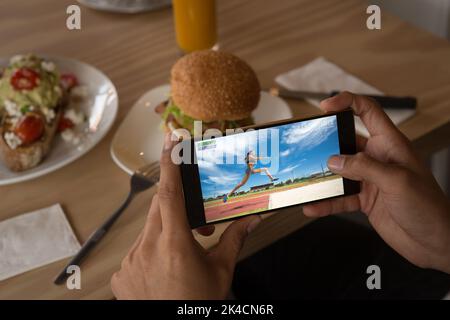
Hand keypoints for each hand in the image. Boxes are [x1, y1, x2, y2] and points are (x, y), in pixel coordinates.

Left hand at [111, 134, 261, 298]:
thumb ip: (234, 239)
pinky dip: (152, 249)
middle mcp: (146, 250)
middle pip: (159, 208)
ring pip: (148, 228)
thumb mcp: (220, 271)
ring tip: (182, 251)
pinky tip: (165, 266)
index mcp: (174, 245)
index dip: (170, 163)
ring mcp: (130, 262)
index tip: (171, 141)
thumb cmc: (197, 304)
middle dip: (177, 206)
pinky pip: (136, 248)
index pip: (169, 193)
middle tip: (196, 226)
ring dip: (165, 230)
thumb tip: (252, 218)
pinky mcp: (121, 274)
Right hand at [303, 92, 449, 273]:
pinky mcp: (365, 200)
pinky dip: (326, 202)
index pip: (368, 112)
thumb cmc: (429, 207)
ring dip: (323, 176)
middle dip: (326, 143)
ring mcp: (370, 180)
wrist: (435, 242)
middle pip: (346, 142)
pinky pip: (340, 197)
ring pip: (339, 171)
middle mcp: (378, 159)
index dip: (347, 103)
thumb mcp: (397, 181)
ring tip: (307, 179)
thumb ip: (364, 168)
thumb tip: (335, 160)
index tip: (326, 106)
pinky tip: (314, 206)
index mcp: (391, 144)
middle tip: (308, 147)